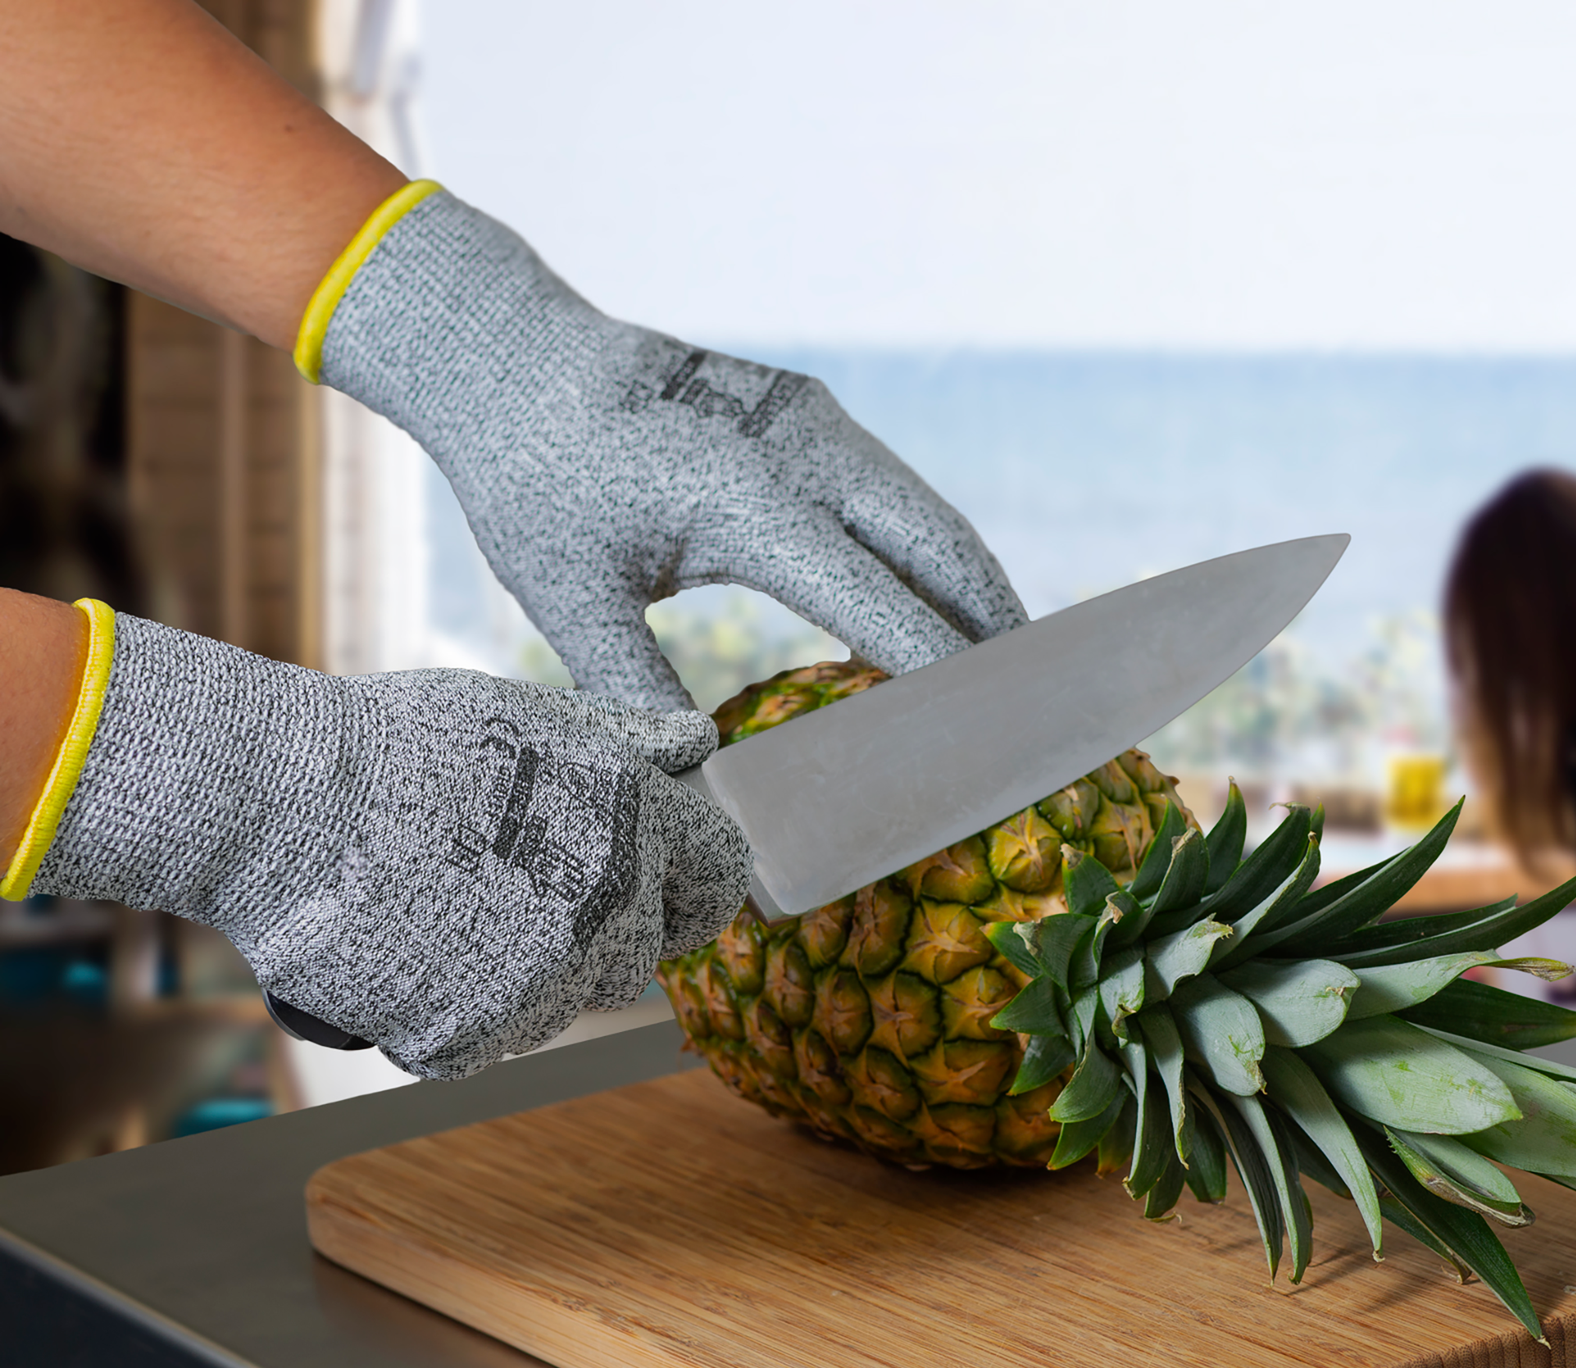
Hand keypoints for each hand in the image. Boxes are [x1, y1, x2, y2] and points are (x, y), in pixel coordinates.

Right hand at [34, 614, 750, 1076]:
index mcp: (637, 817)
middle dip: (596, 934)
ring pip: (562, 1003)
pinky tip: (404, 948)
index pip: (719, 877)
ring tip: (440, 907)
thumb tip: (702, 745)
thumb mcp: (532, 717)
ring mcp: (547, 977)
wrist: (285, 801)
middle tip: (511, 894)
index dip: (691, 885)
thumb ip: (629, 740)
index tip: (660, 891)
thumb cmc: (402, 743)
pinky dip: (449, 1011)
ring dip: (518, 975)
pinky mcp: (476, 1034)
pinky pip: (486, 1039)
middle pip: (642, 954)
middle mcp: (612, 901)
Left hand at [316, 190, 1028, 709]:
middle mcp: (802, 450)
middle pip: (941, 547)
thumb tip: (705, 779)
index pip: (880, 601)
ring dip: (976, 586)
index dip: (946, 672)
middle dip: (998, 628)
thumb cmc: (533, 480)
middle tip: (1038, 707)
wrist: (514, 358)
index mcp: (747, 498)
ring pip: (930, 514)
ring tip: (1008, 666)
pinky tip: (935, 604)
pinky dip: (931, 553)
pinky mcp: (807, 415)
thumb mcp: (568, 598)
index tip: (995, 734)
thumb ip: (639, 691)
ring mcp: (812, 422)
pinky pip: (896, 492)